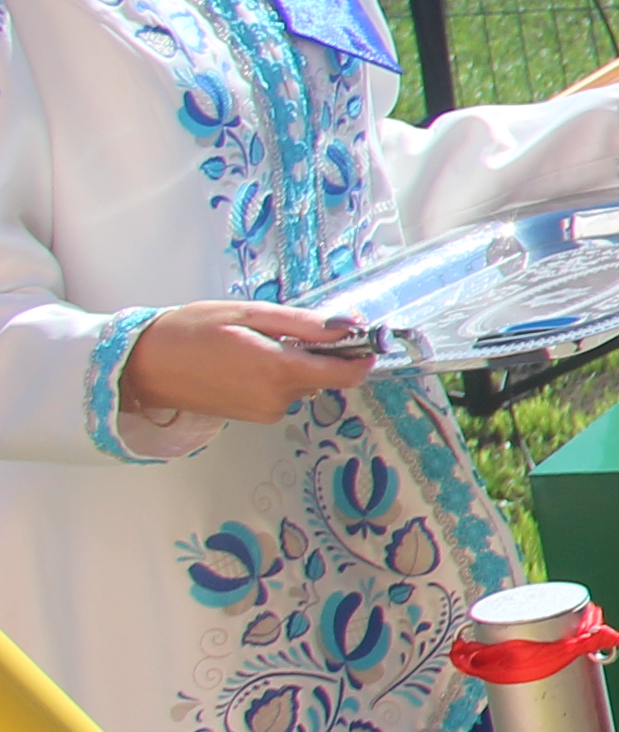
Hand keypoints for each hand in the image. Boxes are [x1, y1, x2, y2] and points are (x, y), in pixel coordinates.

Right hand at [122, 301, 377, 426]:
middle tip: (282, 330)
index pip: (347, 375)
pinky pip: (282, 392)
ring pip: (302, 383)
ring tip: (253, 344)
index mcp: (279, 372)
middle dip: (316, 352)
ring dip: (292, 363)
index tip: (363, 338)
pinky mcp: (254, 416)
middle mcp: (277, 399)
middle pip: (324, 375)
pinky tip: (244, 361)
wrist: (142, 367)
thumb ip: (304, 325)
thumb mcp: (249, 315)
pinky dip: (275, 375)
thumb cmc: (189, 332)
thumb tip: (349, 327)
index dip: (361, 356)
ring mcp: (265, 412)